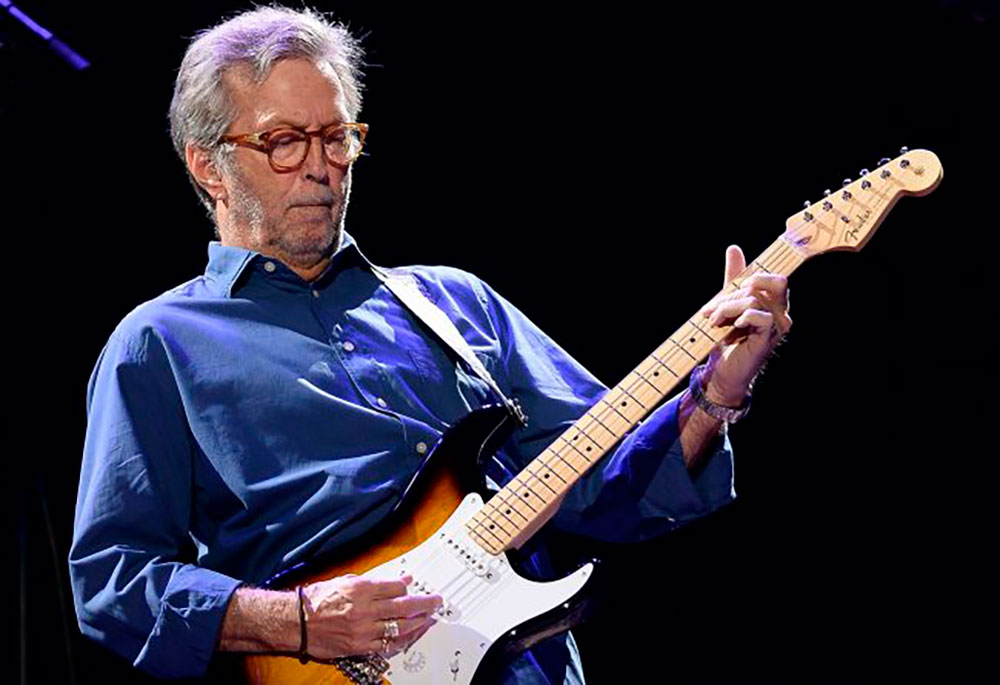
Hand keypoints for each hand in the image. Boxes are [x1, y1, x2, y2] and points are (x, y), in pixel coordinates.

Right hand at [302, 573, 441, 659]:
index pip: (396, 587)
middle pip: (404, 606)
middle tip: (436, 601)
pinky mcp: (359, 646)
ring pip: (400, 627)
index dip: (408, 586)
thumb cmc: (317, 599)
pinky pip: (388, 645)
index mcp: (361, 589)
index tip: (414, 586)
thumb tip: (399, 579)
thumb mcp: (346, 581)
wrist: (296, 622)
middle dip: (425, 604)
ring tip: (429, 619)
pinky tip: (411, 635)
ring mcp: (363, 630)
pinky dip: (402, 640)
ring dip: (418, 623)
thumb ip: (374, 580)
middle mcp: (364, 609)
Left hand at [698, 245, 790, 404]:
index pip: (777, 279)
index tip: (736, 286)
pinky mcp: (767, 340)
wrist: (721, 371)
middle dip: (734, 294)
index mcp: (774, 304)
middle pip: (767, 286)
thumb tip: (734, 248)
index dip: (759, 276)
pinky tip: (731, 326)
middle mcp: (781, 314)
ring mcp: (776, 328)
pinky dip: (742, 317)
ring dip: (727, 307)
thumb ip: (733, 279)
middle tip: (712, 309)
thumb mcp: (727, 304)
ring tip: (713, 321)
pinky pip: (760, 317)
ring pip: (755, 301)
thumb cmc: (727, 338)